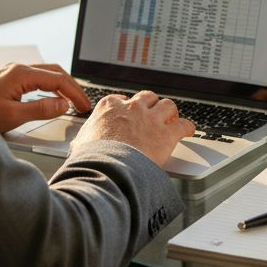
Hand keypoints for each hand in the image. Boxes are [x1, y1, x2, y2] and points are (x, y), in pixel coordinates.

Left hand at [0, 63, 90, 134]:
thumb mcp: (12, 116)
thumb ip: (40, 110)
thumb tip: (63, 105)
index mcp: (20, 74)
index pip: (57, 79)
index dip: (75, 93)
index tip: (84, 106)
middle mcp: (17, 68)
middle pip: (54, 72)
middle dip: (72, 86)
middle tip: (83, 103)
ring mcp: (11, 72)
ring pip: (45, 73)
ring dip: (61, 85)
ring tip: (72, 100)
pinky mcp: (7, 78)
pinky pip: (35, 77)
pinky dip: (49, 86)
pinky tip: (51, 97)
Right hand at [73, 90, 195, 167]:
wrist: (107, 169)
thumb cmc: (92, 159)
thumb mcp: (81, 144)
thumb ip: (85, 139)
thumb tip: (79, 147)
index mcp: (109, 107)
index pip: (121, 99)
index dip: (127, 106)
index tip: (129, 111)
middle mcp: (132, 108)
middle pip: (147, 97)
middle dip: (150, 105)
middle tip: (152, 116)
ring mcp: (151, 119)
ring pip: (168, 105)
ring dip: (169, 113)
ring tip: (170, 121)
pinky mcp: (166, 134)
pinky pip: (183, 125)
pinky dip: (187, 127)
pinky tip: (188, 131)